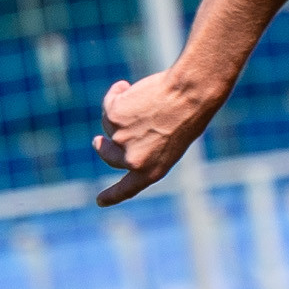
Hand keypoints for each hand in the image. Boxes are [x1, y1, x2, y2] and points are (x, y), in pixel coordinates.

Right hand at [93, 67, 222, 204]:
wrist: (190, 94)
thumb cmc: (188, 114)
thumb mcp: (171, 143)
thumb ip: (148, 149)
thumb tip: (121, 140)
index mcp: (152, 171)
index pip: (127, 189)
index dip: (112, 196)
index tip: (100, 201)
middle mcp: (133, 160)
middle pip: (108, 155)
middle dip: (103, 146)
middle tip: (98, 141)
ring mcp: (121, 140)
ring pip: (110, 124)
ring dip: (121, 110)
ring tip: (146, 98)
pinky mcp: (114, 117)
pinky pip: (109, 103)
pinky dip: (117, 93)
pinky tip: (128, 86)